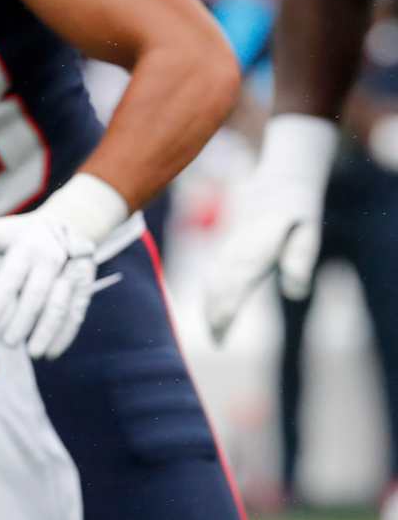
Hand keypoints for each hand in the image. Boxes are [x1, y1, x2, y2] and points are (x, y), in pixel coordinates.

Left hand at [0, 212, 96, 359]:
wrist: (68, 223)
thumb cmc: (20, 234)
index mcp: (28, 244)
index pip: (13, 273)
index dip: (1, 296)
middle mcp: (54, 257)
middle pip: (38, 293)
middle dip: (24, 320)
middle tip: (7, 342)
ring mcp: (73, 271)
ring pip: (61, 306)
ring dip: (47, 332)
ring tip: (32, 353)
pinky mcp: (86, 285)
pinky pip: (77, 312)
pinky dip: (66, 334)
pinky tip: (52, 352)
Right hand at [204, 149, 328, 343]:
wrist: (280, 177)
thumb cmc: (298, 208)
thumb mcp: (308, 231)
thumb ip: (300, 260)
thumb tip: (295, 294)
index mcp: (252, 251)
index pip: (232, 289)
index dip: (224, 315)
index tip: (220, 338)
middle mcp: (235, 251)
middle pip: (218, 287)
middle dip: (214, 315)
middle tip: (216, 342)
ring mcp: (230, 247)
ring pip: (213, 279)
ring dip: (211, 304)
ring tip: (213, 328)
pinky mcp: (230, 245)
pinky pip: (215, 271)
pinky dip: (212, 290)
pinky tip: (213, 302)